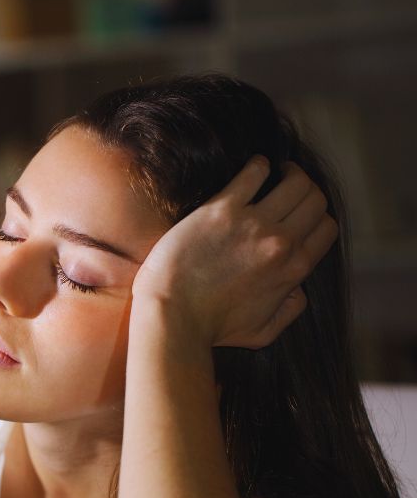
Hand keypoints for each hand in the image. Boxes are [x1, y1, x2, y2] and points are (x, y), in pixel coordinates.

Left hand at [131, 156, 338, 348]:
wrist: (172, 316)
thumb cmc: (210, 328)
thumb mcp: (263, 332)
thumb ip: (290, 310)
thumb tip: (299, 289)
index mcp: (293, 269)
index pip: (326, 229)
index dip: (318, 217)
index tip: (303, 212)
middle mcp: (280, 243)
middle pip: (315, 200)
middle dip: (308, 190)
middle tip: (292, 185)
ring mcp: (252, 224)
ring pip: (295, 182)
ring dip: (291, 172)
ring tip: (278, 170)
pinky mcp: (221, 210)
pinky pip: (254, 173)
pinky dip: (259, 165)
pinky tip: (255, 166)